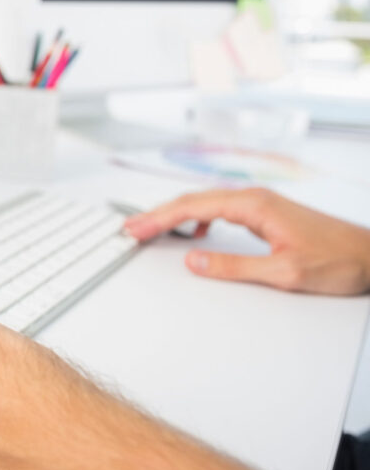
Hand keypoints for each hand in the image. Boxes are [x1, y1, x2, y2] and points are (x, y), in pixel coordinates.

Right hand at [124, 188, 369, 295]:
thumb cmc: (338, 261)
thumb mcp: (282, 271)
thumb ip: (233, 266)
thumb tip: (194, 261)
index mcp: (254, 205)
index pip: (192, 207)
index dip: (158, 218)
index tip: (135, 229)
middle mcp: (255, 198)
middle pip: (193, 200)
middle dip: (158, 214)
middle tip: (131, 229)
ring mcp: (260, 204)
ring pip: (205, 203)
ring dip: (175, 215)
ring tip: (152, 229)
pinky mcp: (266, 214)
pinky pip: (221, 209)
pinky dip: (198, 217)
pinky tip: (195, 230)